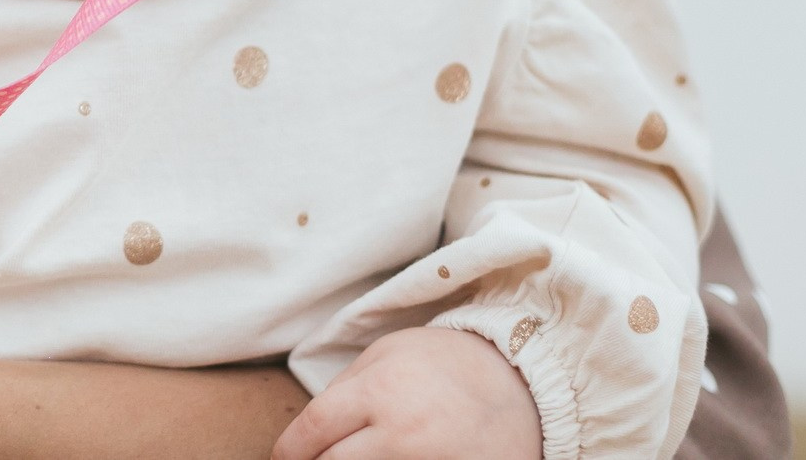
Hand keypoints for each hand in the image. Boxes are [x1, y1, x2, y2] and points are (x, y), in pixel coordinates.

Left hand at [270, 327, 541, 459]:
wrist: (521, 383)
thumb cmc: (446, 364)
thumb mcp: (387, 355)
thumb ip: (344, 389)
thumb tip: (308, 430)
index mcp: (380, 391)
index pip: (312, 431)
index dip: (289, 451)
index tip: (284, 457)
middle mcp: (402, 434)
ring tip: (354, 455)